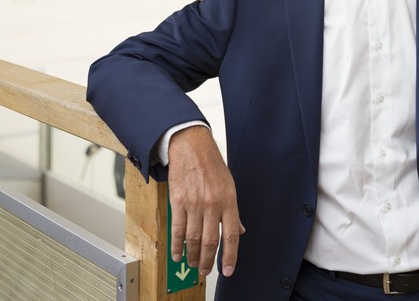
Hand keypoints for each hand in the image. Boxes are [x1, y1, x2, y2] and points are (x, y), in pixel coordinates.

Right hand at [167, 126, 243, 277]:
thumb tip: (241, 230)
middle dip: (208, 261)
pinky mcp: (178, 202)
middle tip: (205, 271)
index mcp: (229, 201)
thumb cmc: (212, 165)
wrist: (192, 147)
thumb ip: (233, 211)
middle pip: (210, 241)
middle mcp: (213, 205)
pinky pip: (177, 230)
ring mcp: (195, 204)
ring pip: (193, 239)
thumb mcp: (230, 186)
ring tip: (193, 264)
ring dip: (193, 256)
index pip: (232, 235)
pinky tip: (178, 254)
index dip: (230, 256)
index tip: (227, 270)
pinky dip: (177, 245)